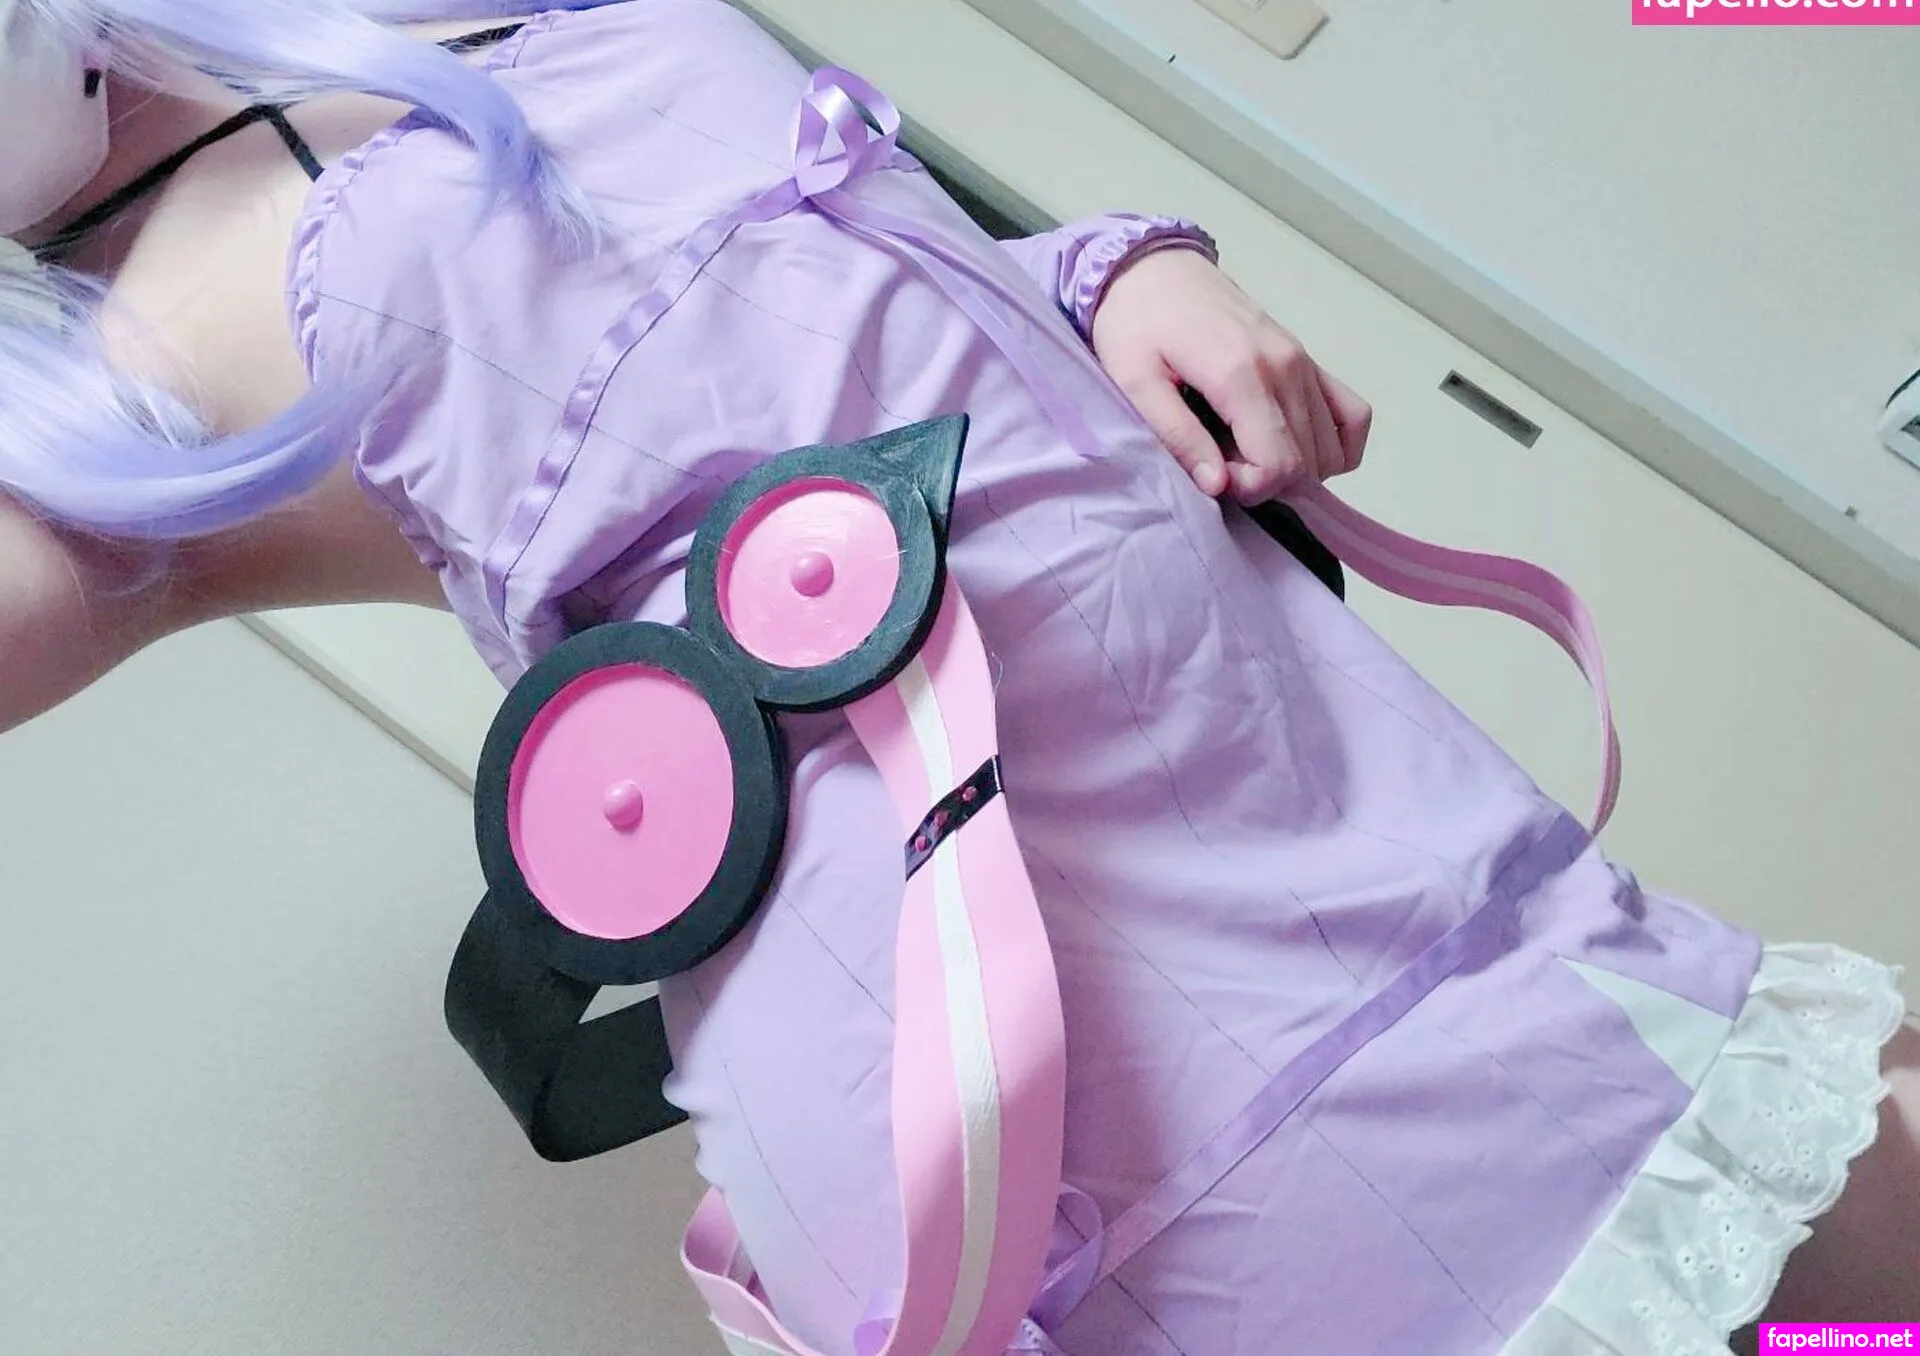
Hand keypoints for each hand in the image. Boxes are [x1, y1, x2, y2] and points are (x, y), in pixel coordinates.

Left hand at [1090, 247, 1371, 503]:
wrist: (1152, 267)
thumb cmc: (1135, 324)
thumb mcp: (1135, 383)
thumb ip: (1178, 436)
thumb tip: (1218, 485)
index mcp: (1241, 374)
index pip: (1280, 464)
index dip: (1251, 489)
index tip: (1215, 477)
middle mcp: (1285, 366)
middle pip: (1307, 463)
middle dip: (1266, 481)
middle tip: (1221, 462)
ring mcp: (1304, 360)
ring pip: (1330, 448)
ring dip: (1293, 467)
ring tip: (1244, 450)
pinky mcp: (1309, 358)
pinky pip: (1353, 414)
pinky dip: (1335, 444)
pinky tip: (1296, 447)